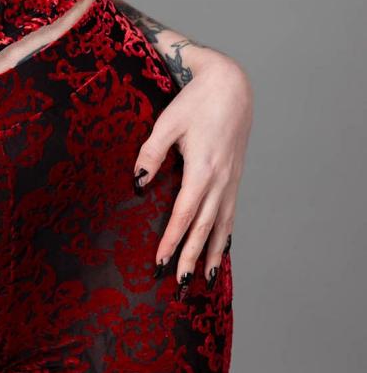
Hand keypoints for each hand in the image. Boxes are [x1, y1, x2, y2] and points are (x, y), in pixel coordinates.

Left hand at [134, 50, 253, 288]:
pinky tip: (221, 252)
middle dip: (192, 258)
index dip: (172, 240)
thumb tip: (138, 183)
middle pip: (204, 228)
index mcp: (203, 169)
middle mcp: (221, 181)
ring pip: (222, 227)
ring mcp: (231, 181)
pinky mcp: (235, 178)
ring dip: (212, 255)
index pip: (184, 214)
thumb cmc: (195, 103)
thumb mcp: (167, 123)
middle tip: (180, 285)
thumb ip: (151, 154)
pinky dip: (225, 237)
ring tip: (204, 281)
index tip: (160, 262)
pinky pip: (230, 215)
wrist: (231, 87)